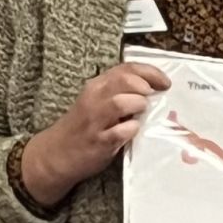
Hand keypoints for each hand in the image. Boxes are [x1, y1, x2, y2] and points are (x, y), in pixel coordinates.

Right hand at [18, 64, 171, 203]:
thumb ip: (119, 93)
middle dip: (145, 86)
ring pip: (120, 102)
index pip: (126, 68)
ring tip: (142, 112)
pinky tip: (133, 130)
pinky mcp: (99, 142)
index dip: (151, 72)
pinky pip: (119, 132)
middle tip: (154, 98)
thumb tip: (153, 90)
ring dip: (138, 105)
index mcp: (97, 86)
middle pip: (125, 80)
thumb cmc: (84, 127)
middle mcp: (94, 98)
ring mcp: (95, 120)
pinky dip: (131, 130)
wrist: (56, 154)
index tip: (165, 83)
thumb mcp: (98, 102)